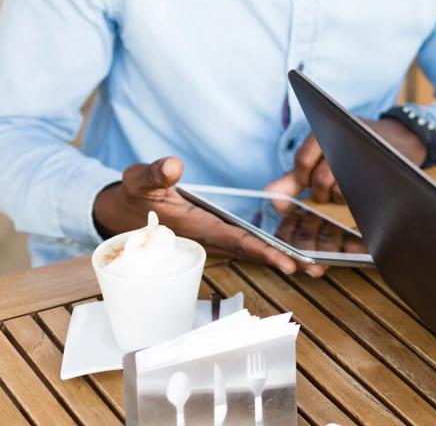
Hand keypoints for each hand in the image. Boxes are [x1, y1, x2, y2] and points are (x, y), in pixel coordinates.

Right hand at [93, 157, 298, 274]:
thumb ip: (155, 173)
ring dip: (278, 258)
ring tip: (314, 266)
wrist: (120, 213)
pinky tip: (289, 251)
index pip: (235, 240)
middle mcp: (206, 240)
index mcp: (194, 227)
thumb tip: (174, 166)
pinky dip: (265, 250)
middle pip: (249, 252)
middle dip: (281, 260)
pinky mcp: (211, 237)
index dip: (261, 250)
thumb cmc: (132, 196)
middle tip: (316, 269)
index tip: (287, 260)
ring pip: (248, 252)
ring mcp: (209, 241)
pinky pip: (242, 246)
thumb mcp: (138, 179)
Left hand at [264, 120, 425, 204]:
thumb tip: (269, 196)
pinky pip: (357, 192)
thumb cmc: (353, 149)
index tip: (309, 181)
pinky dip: (353, 196)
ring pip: (338, 188)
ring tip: (343, 186)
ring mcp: (361, 150)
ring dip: (337, 195)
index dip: (302, 178)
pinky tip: (358, 188)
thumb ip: (293, 178)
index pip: (302, 160)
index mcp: (325, 129)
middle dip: (320, 191)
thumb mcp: (322, 158)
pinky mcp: (379, 165)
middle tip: (327, 187)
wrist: (400, 138)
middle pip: (320, 178)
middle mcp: (342, 136)